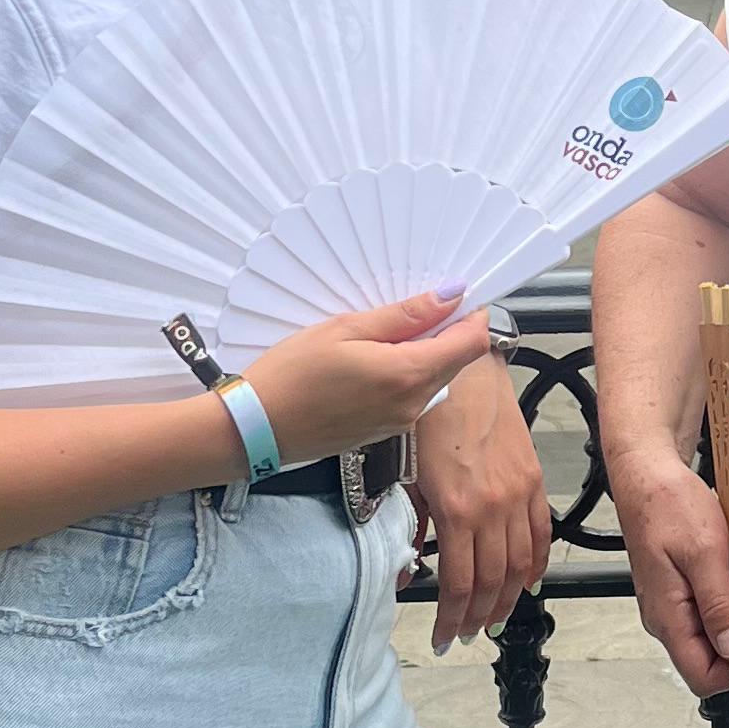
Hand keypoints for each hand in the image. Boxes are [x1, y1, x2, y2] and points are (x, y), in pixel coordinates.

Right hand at [244, 290, 495, 473]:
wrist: (257, 429)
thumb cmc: (293, 374)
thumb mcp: (346, 329)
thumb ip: (404, 315)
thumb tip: (449, 297)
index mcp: (409, 375)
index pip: (471, 343)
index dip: (472, 315)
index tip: (456, 295)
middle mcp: (413, 405)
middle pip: (457, 362)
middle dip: (448, 331)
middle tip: (414, 307)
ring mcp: (400, 423)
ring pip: (436, 379)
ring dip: (427, 352)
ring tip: (386, 332)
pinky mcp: (385, 432)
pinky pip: (414, 397)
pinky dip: (408, 373)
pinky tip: (375, 360)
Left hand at [406, 352, 551, 653]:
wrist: (466, 371)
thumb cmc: (426, 415)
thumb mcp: (404, 472)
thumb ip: (409, 527)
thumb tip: (406, 572)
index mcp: (457, 508)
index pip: (460, 583)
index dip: (452, 617)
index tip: (442, 637)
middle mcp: (493, 507)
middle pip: (493, 581)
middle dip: (478, 616)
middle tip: (465, 635)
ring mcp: (519, 494)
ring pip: (520, 564)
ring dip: (508, 599)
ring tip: (493, 619)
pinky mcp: (534, 480)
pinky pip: (541, 533)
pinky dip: (536, 563)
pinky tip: (526, 582)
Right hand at [615, 447, 728, 695]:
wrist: (647, 476)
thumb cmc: (669, 506)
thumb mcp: (704, 553)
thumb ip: (717, 605)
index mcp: (668, 617)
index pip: (702, 677)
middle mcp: (665, 619)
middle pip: (708, 660)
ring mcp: (670, 605)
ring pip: (709, 636)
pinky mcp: (676, 590)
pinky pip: (705, 612)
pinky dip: (727, 602)